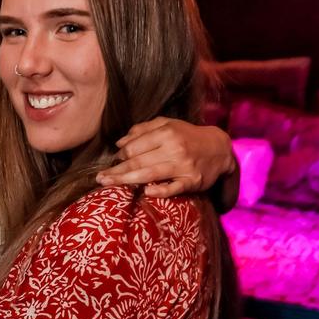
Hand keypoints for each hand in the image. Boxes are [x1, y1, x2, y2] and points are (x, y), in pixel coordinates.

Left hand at [96, 118, 236, 197]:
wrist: (219, 148)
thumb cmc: (188, 136)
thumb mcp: (168, 125)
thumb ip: (143, 130)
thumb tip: (119, 143)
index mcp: (166, 133)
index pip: (135, 146)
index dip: (120, 156)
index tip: (112, 162)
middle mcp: (173, 148)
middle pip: (138, 161)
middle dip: (116, 171)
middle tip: (100, 178)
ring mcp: (182, 166)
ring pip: (149, 174)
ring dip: (126, 180)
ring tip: (108, 184)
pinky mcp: (191, 182)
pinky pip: (172, 188)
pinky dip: (159, 191)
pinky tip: (146, 192)